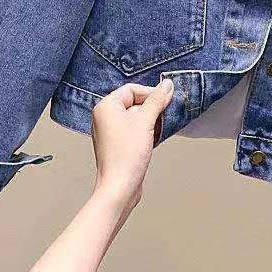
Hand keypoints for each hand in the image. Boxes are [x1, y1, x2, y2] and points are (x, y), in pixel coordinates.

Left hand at [90, 78, 173, 216]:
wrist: (120, 187)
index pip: (132, 89)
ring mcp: (110, 131)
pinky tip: (154, 139)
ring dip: (151, 121)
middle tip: (164, 116)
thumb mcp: (146, 121)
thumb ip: (157, 100)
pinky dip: (146, 131)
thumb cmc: (127, 154)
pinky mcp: (118, 144)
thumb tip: (167, 84)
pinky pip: (134, 129)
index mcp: (106, 107)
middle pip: (134, 102)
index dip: (150, 93)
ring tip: (158, 130)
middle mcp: (105, 117)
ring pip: (136, 117)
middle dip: (152, 109)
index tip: (165, 101)